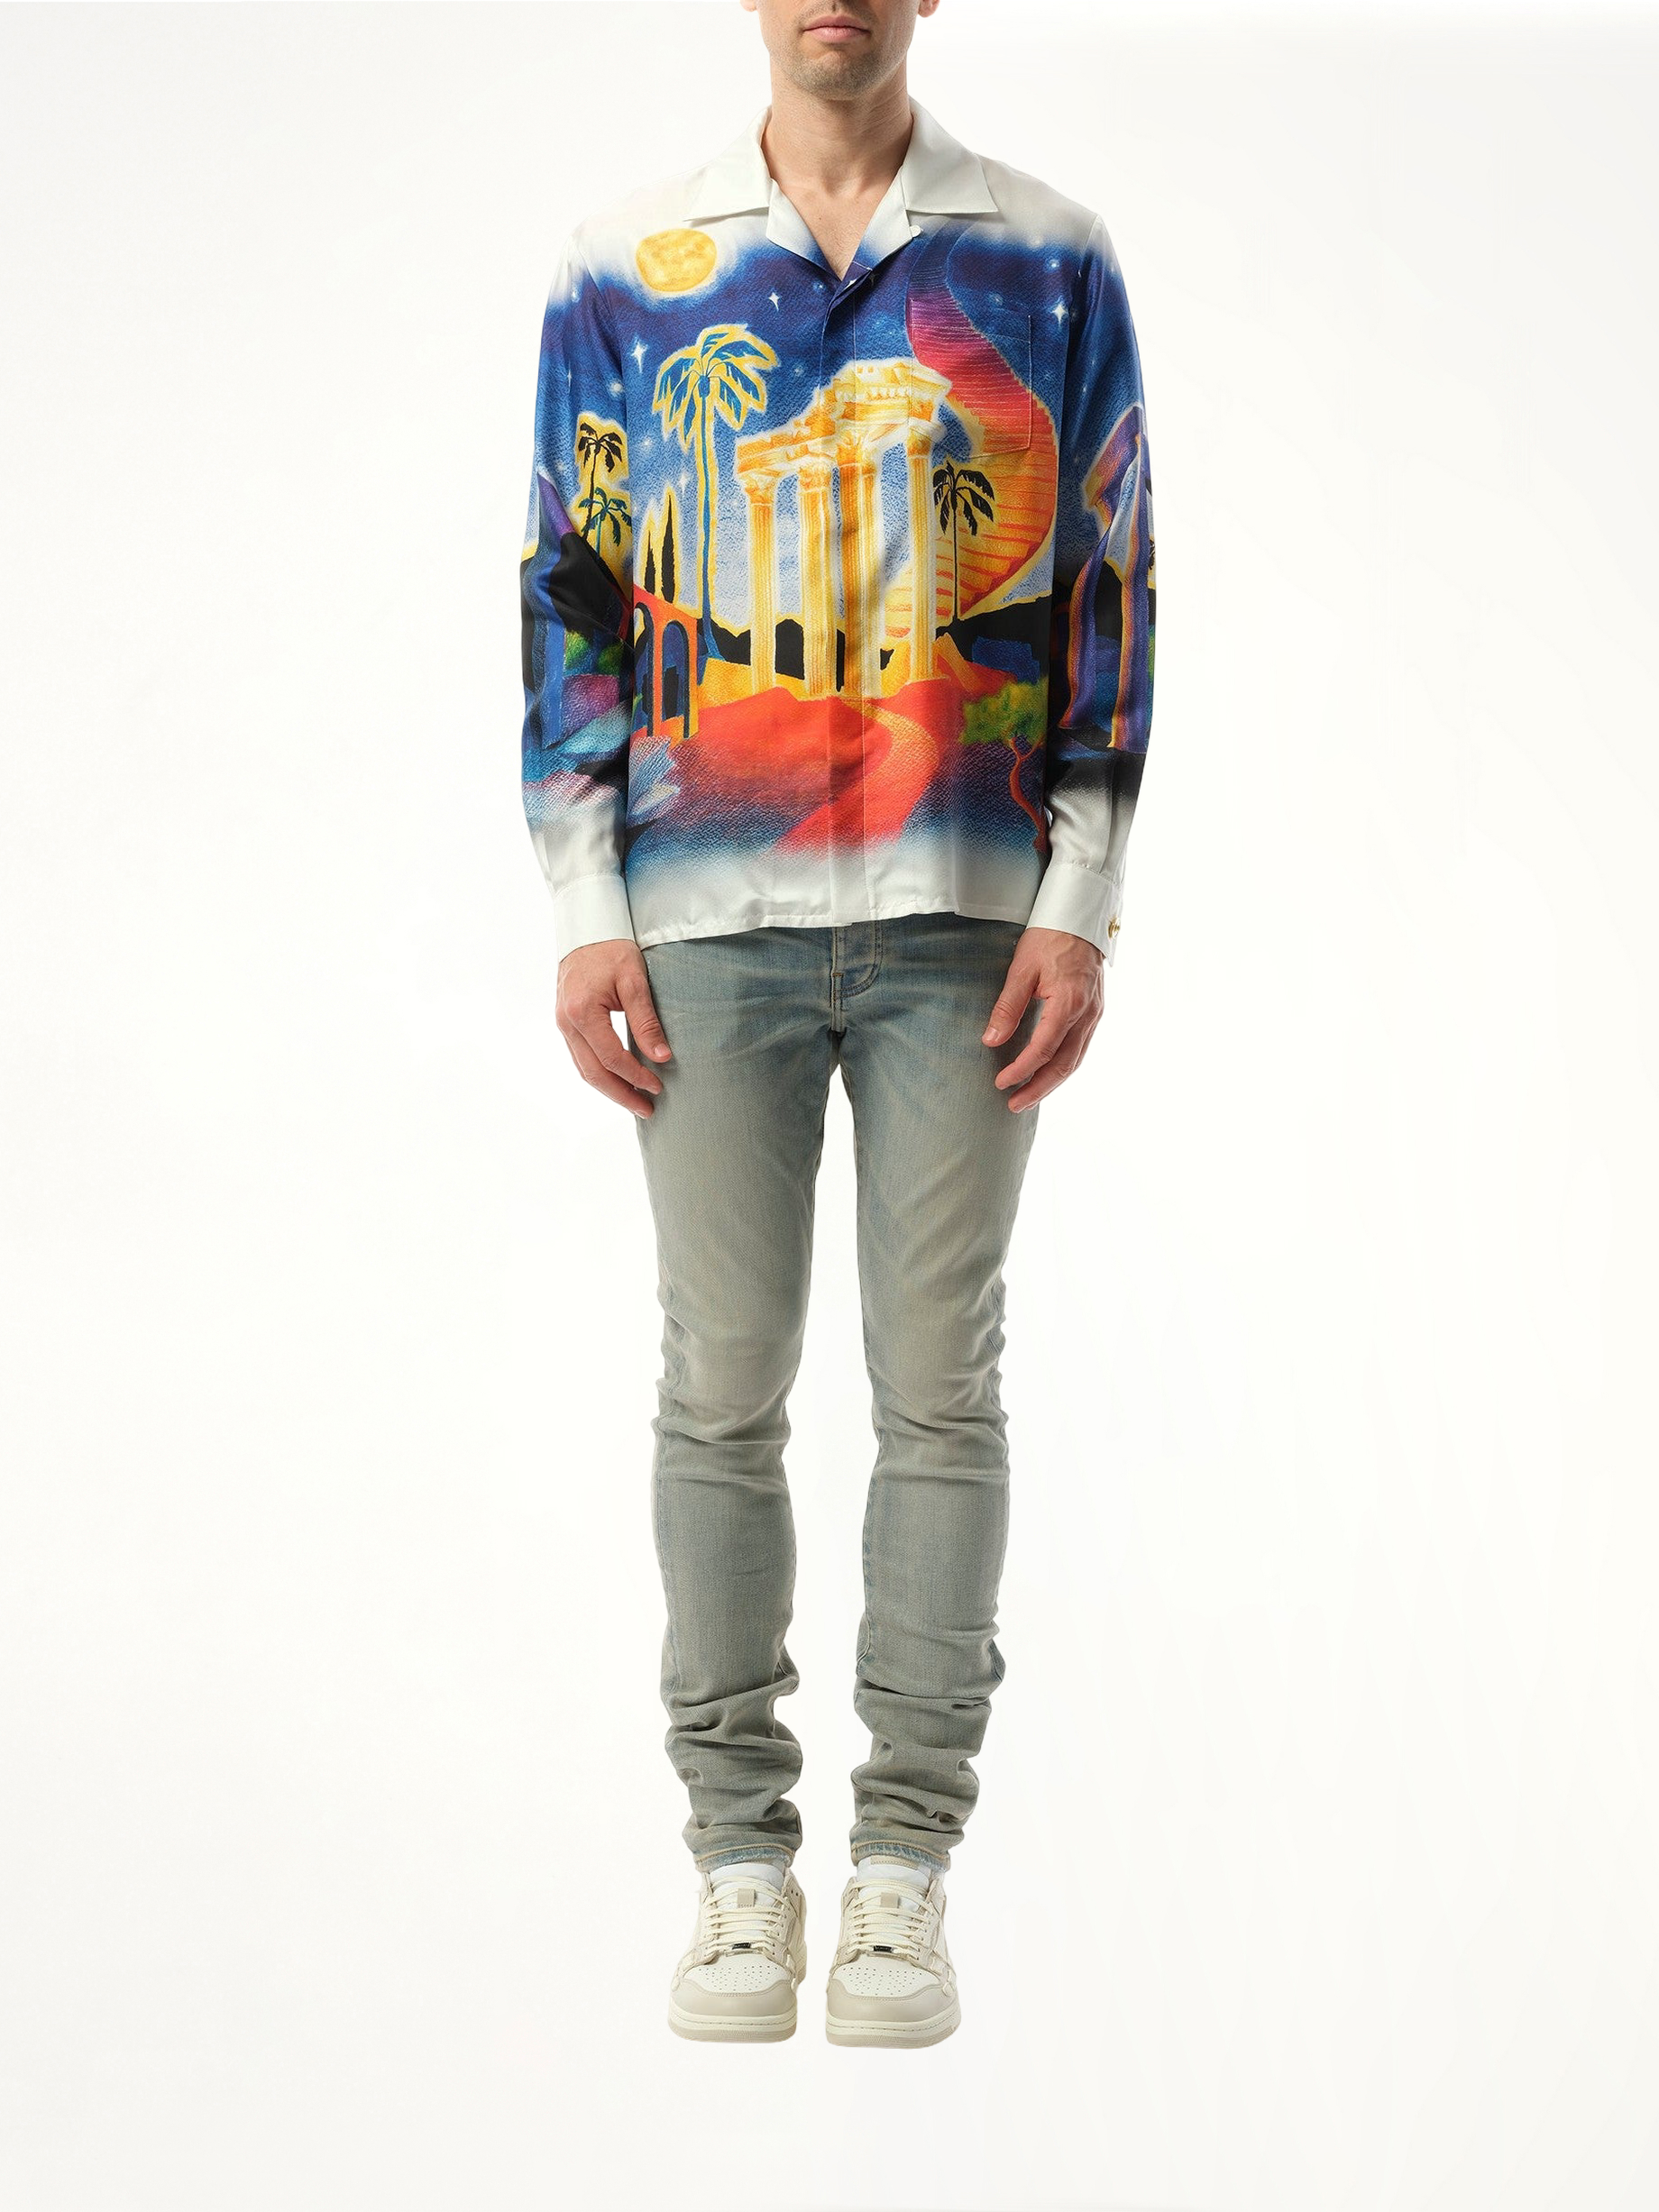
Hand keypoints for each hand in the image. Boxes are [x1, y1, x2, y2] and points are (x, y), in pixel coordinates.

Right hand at [556, 938, 672, 1118]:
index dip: (636, 1076)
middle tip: (647, 1110)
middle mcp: (566, 1022)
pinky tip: (618, 1081)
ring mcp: (562, 1024)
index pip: (611, 1057)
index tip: (658, 1087)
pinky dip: (599, 1073)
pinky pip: (580, 1057)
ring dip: (610, 1089)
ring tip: (635, 1102)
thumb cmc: (612, 949)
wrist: (587, 928)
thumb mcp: (635, 981)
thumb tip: (662, 1057)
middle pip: (593, 1073)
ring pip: (584, 1069)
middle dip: (621, 1094)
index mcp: (582, 1012)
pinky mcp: (565, 1022)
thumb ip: (646, 1021)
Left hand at [981, 926, 1104, 1110]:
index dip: (1021, 1070)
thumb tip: (991, 1041)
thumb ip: (1008, 1006)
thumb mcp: (1021, 968)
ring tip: (1028, 1098)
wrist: (1079, 915)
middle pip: (1064, 1064)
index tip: (1001, 1083)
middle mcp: (1087, 1013)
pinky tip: (1047, 1073)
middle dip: (1039, 1089)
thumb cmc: (1049, 936)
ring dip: (1052, 1083)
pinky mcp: (1095, 1011)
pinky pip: (1081, 1047)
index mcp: (1068, 1002)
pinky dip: (1064, 1066)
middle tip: (1015, 1106)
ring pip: (1076, 1060)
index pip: (1043, 1049)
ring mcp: (1095, 1014)